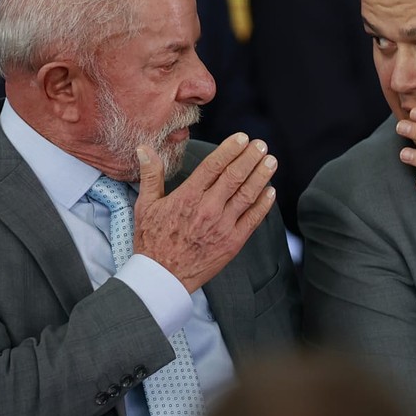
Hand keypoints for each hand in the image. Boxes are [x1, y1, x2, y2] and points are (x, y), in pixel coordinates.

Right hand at [132, 133, 277, 291]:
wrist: (161, 277)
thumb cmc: (152, 240)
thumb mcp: (145, 205)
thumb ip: (151, 175)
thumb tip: (144, 148)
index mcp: (187, 197)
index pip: (214, 166)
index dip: (230, 149)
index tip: (242, 138)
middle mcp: (208, 209)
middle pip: (234, 177)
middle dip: (250, 158)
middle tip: (261, 145)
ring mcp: (223, 226)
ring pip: (247, 195)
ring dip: (261, 176)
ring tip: (270, 161)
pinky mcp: (233, 242)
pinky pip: (253, 219)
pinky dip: (263, 204)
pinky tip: (271, 191)